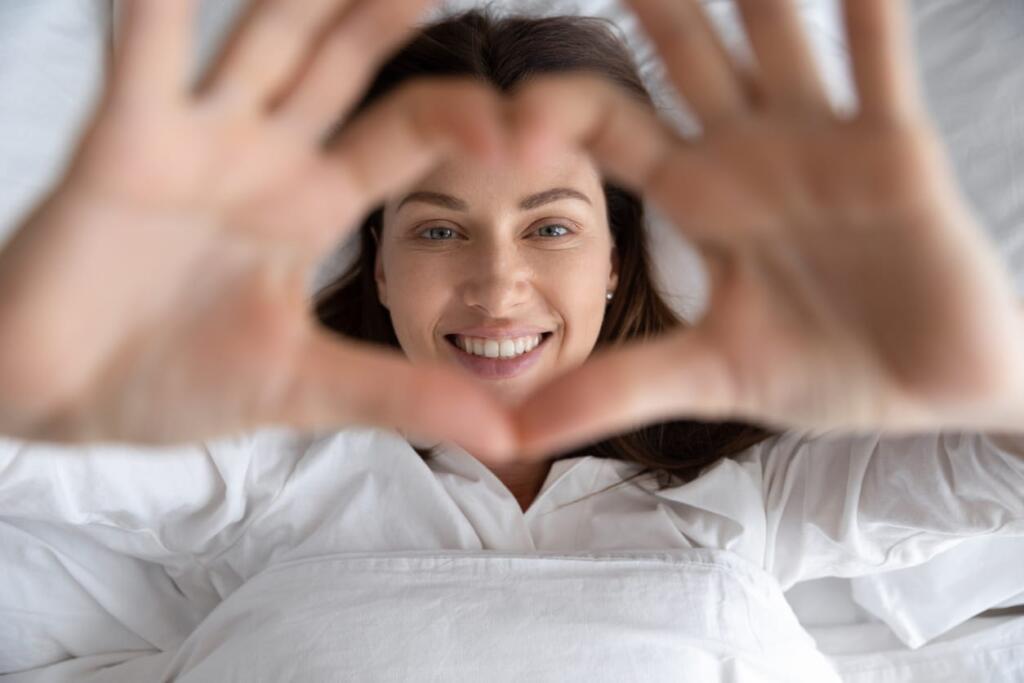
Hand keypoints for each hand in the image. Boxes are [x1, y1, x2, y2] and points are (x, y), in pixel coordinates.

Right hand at [0, 0, 517, 458]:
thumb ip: (402, 399)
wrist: (61, 398)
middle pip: (345, 62)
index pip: (410, 135)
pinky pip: (146, 64)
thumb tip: (512, 440)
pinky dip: (158, 16)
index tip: (537, 131)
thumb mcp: (306, 390)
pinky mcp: (123, 147)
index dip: (471, 123)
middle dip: (391, 15)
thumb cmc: (175, 382)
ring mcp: (198, 142)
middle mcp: (265, 157)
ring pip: (265, 43)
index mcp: (314, 205)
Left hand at [509, 0, 1023, 458]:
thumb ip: (616, 390)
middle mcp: (749, 155)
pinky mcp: (897, 155)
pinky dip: (866, 19)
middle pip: (682, 56)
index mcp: (696, 199)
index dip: (556, 108)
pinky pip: (877, 69)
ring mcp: (821, 146)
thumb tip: (516, 433)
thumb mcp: (708, 376)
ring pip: (773, 41)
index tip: (505, 113)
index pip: (610, 125)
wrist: (927, 397)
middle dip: (648, 2)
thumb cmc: (824, 372)